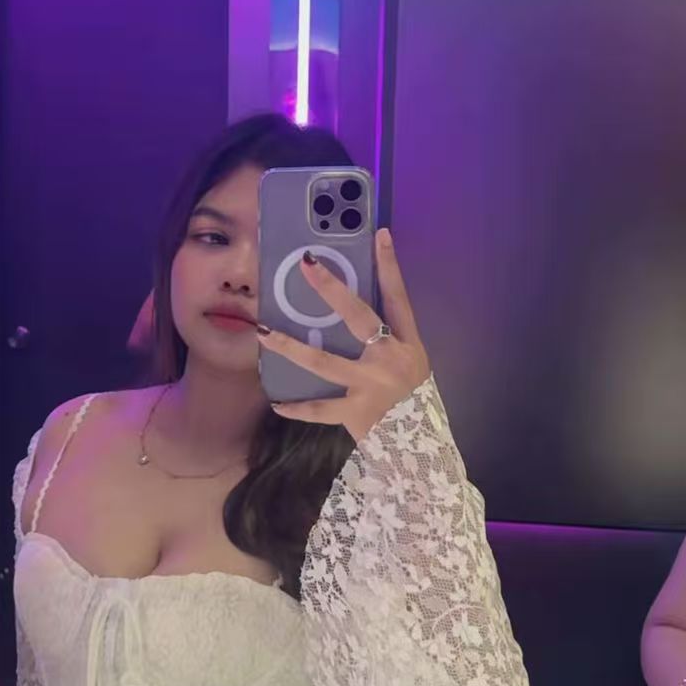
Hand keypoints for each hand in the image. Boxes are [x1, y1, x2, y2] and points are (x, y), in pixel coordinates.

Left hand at [257, 227, 431, 439]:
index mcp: (407, 344)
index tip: (380, 235)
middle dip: (331, 289)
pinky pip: (318, 407)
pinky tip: (276, 402)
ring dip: (290, 345)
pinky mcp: (356, 411)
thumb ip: (389, 343)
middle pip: (358, 316)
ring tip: (263, 331)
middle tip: (307, 265)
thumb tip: (357, 318)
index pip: (398, 297)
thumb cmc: (413, 404)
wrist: (422, 449)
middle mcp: (389, 358)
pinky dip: (296, 407)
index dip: (389, 266)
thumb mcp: (412, 367)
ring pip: (322, 360)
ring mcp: (371, 384)